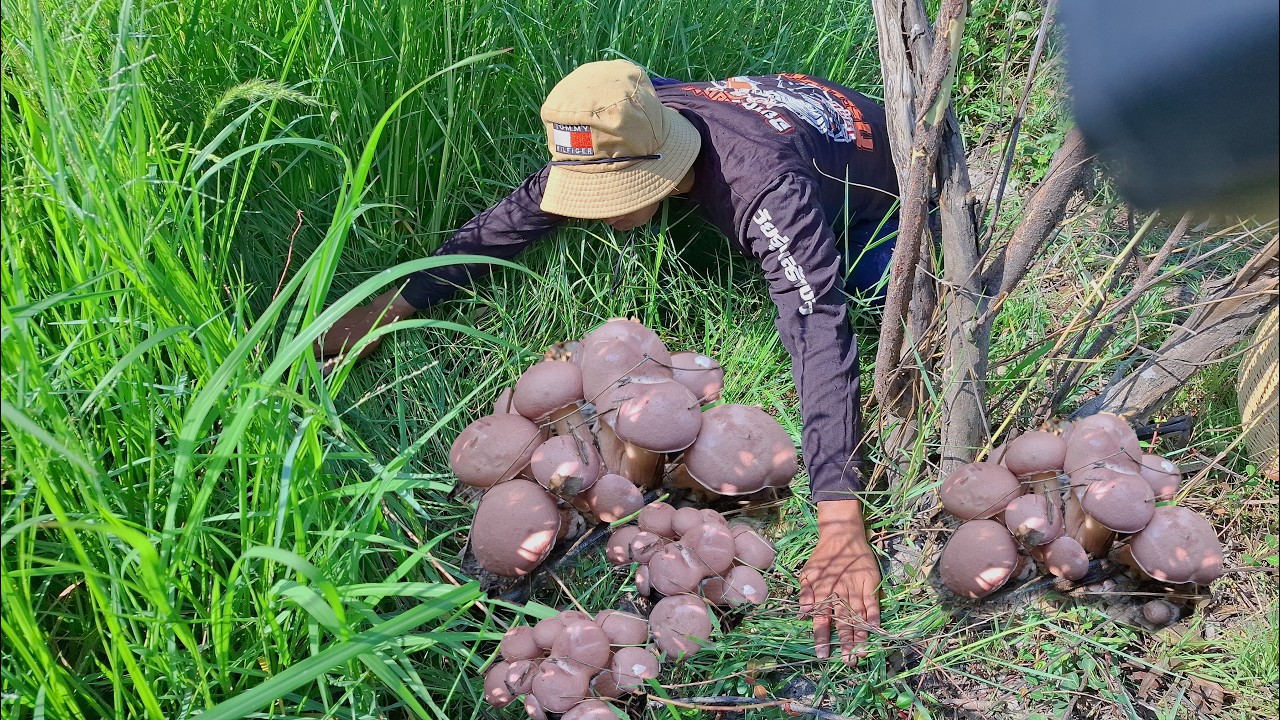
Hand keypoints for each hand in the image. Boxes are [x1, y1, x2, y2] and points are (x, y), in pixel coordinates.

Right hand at [314, 289, 415, 367]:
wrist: (375, 316)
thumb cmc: (367, 337)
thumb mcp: (355, 353)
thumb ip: (338, 361)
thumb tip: (325, 372)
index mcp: (330, 343)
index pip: (312, 351)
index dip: (312, 357)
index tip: (316, 361)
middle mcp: (326, 331)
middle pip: (312, 341)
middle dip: (315, 348)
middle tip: (323, 353)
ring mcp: (328, 321)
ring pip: (317, 332)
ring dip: (319, 338)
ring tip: (329, 343)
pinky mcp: (333, 313)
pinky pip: (323, 323)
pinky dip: (324, 328)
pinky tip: (333, 331)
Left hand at [799, 499, 880, 663]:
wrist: (842, 536)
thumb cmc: (823, 558)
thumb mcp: (807, 572)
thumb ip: (805, 593)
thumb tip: (803, 613)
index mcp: (823, 593)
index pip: (821, 619)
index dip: (822, 637)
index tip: (822, 655)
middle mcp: (840, 593)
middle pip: (842, 622)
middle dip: (845, 643)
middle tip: (847, 661)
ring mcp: (856, 589)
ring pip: (858, 616)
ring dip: (860, 635)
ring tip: (861, 653)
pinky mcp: (870, 583)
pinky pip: (873, 602)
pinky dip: (874, 616)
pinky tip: (876, 630)